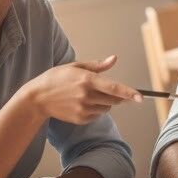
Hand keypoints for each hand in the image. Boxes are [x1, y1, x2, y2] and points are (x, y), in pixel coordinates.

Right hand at [25, 55, 141, 123]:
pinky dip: (96, 110)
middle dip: (117, 96)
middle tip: (106, 90)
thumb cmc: (56, 78)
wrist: (37, 98)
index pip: (114, 88)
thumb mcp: (76, 66)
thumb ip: (98, 65)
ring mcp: (83, 109)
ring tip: (88, 95)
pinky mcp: (80, 119)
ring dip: (105, 103)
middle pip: (114, 100)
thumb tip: (114, 59)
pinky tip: (82, 103)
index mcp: (87, 80)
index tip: (141, 97)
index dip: (129, 92)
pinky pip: (97, 115)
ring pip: (106, 108)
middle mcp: (87, 95)